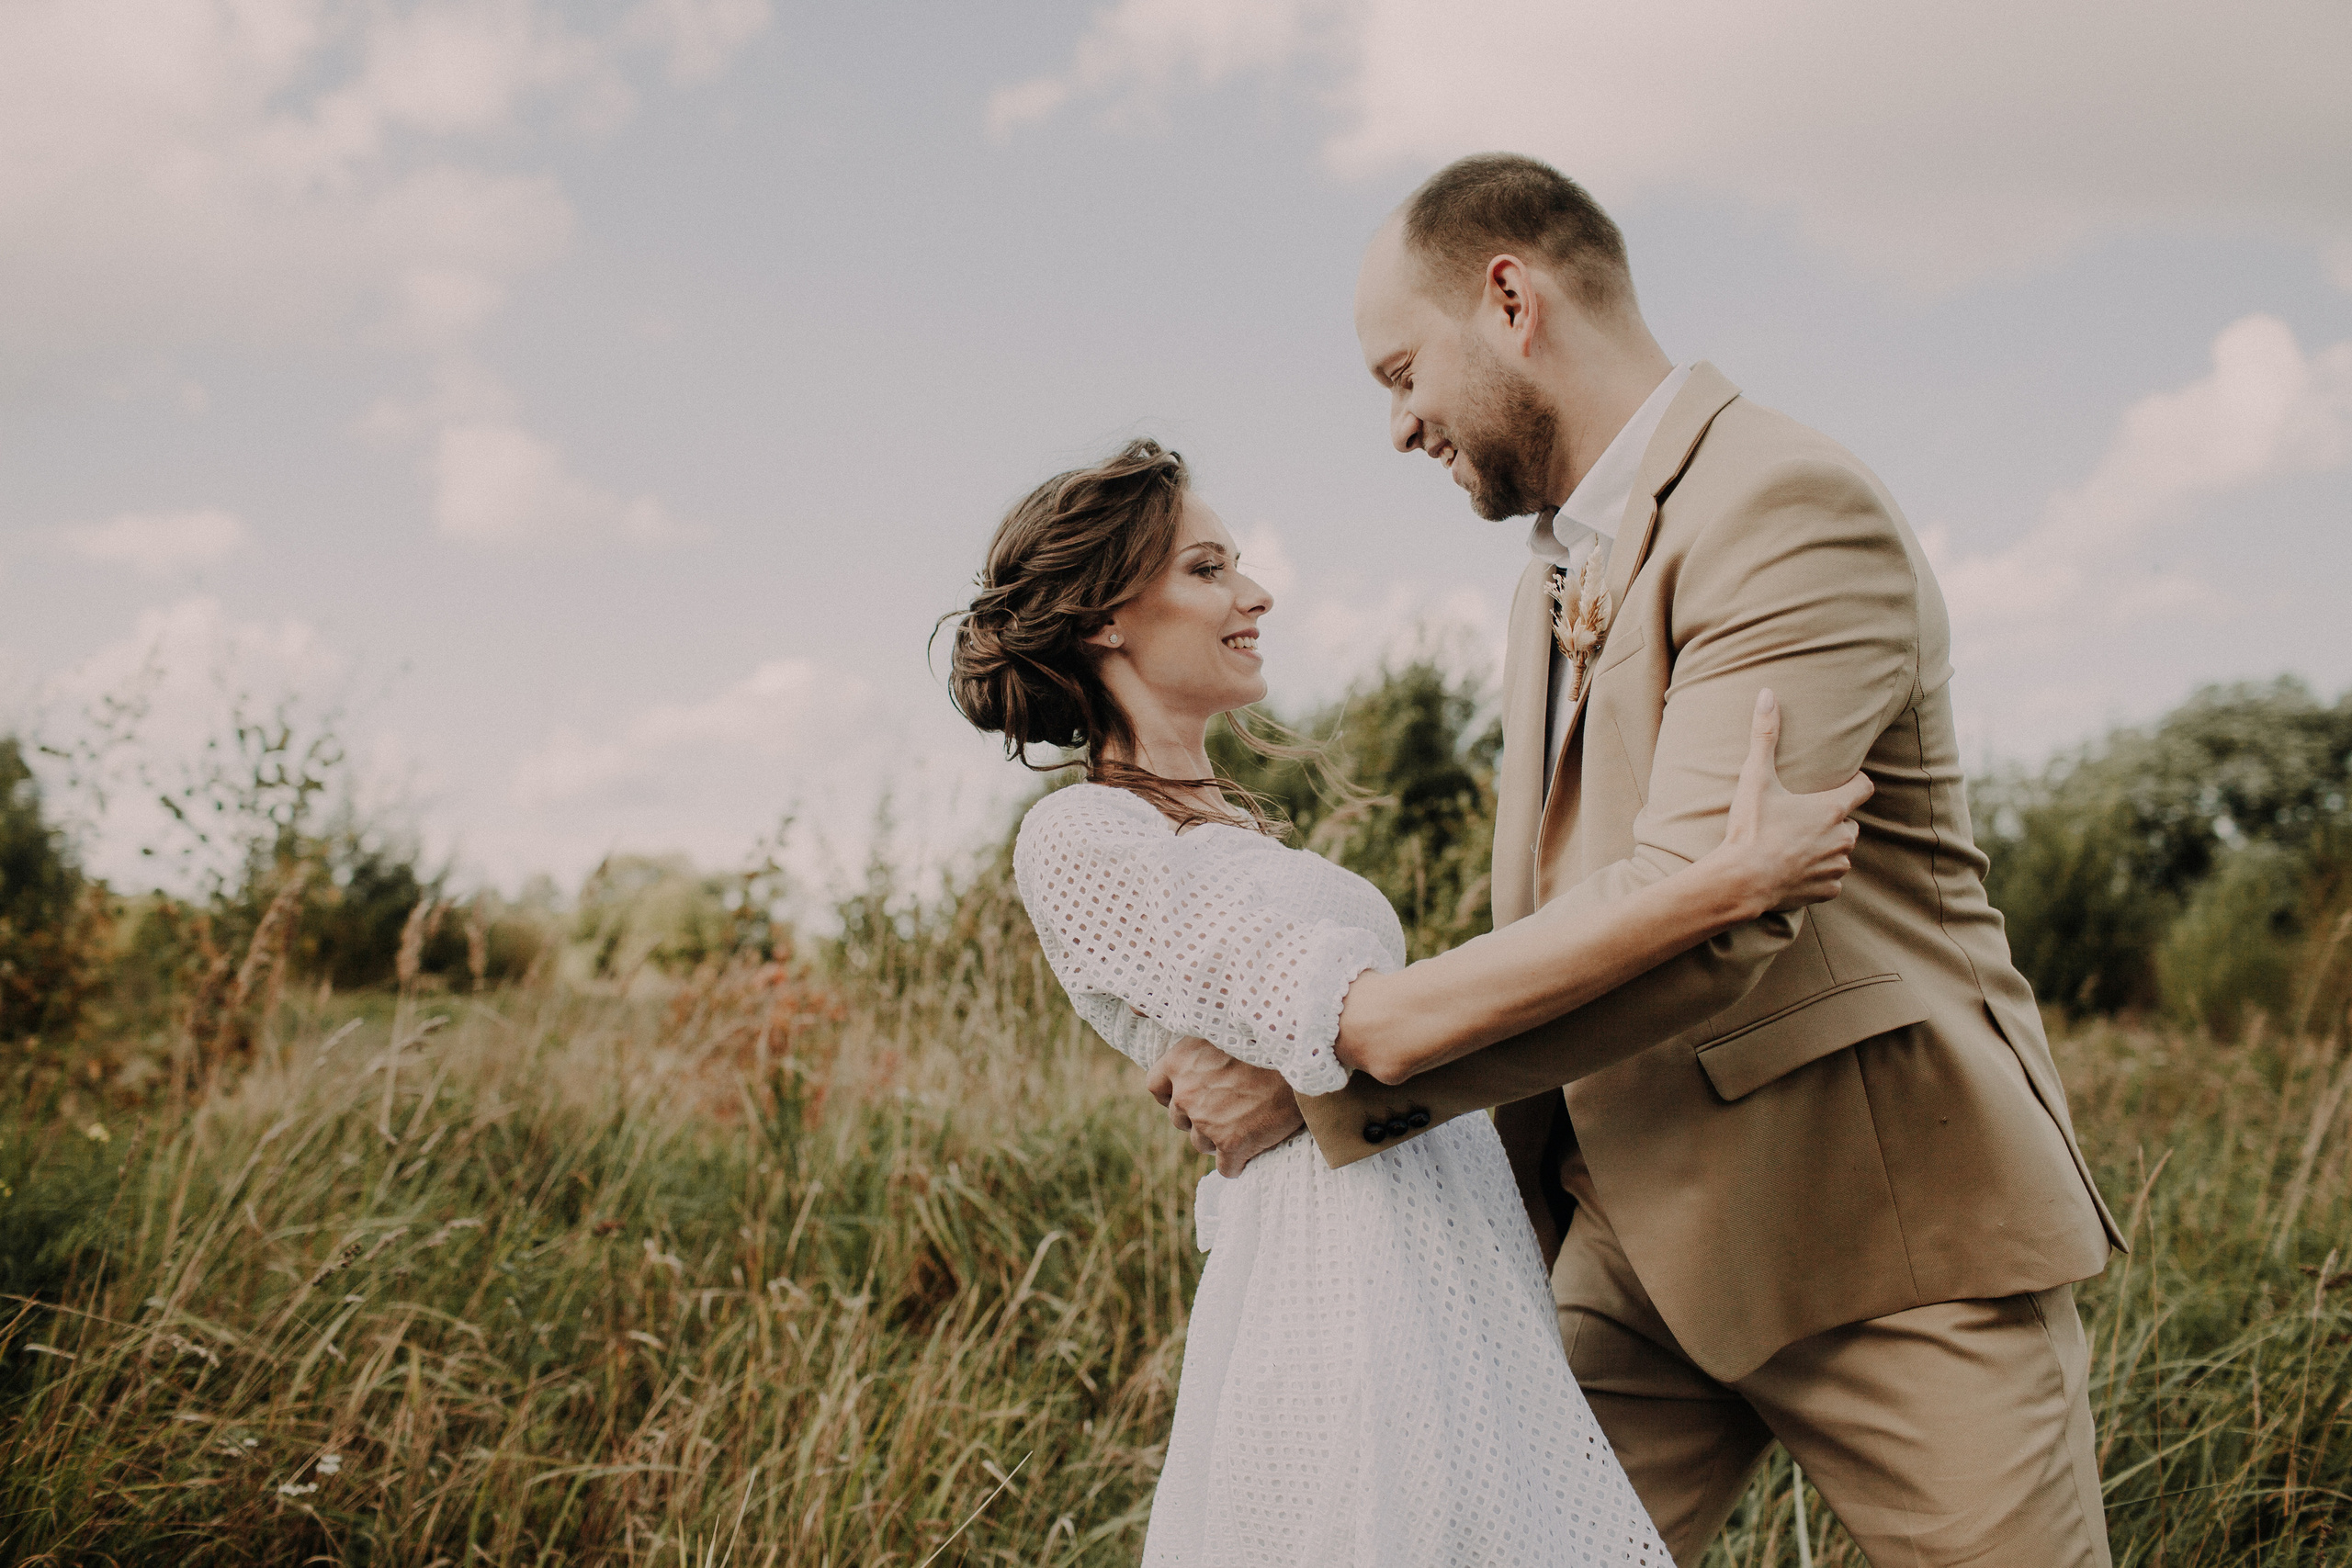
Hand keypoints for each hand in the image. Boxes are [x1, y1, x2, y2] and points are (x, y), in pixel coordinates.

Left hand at [1145, 1036, 1303, 1177]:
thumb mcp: (1222, 1031)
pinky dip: (1238, 1163)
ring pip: (1201, 1143)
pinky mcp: (1231, 1144)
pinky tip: (1252, 1151)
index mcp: (1178, 1062)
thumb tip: (1199, 1067)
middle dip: (1199, 1117)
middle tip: (1227, 1108)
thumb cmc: (1266, 1041)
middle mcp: (1185, 1093)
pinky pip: (1226, 1167)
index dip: (1173, 1093)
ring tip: (1246, 1124)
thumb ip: (1202, 1052)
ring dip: (1219, 1138)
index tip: (1190, 1094)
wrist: (1301, 1057)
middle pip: (1180, 1119)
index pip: (1156, 1086)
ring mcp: (1207, 1122)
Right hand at [1720, 687, 1872, 913]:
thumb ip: (1765, 736)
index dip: (1855, 782)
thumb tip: (1767, 694)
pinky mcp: (1827, 890)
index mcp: (1831, 809)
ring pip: (1841, 852)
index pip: (1863, 787)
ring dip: (1827, 848)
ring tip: (1796, 845)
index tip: (1843, 781)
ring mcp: (1836, 866)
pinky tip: (1795, 870)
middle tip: (1802, 819)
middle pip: (1849, 822)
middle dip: (1832, 820)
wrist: (1741, 880)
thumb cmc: (1752, 828)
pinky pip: (1831, 880)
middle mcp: (1842, 837)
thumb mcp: (1755, 778)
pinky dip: (1818, 876)